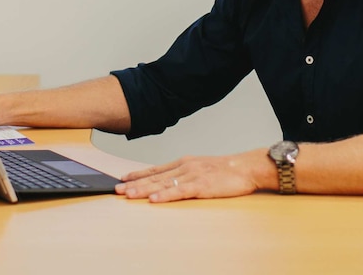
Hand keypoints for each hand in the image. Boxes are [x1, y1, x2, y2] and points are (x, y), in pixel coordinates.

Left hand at [115, 150, 271, 202]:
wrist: (245, 167)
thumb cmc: (224, 170)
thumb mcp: (200, 167)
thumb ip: (184, 173)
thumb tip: (169, 180)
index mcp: (183, 163)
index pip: (155, 169)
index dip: (138, 174)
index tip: (123, 178)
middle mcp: (184, 167)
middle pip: (154, 177)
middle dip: (134, 183)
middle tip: (117, 189)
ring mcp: (192, 176)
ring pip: (163, 184)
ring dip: (144, 190)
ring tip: (129, 194)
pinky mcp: (201, 186)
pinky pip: (179, 192)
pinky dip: (165, 196)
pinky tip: (154, 199)